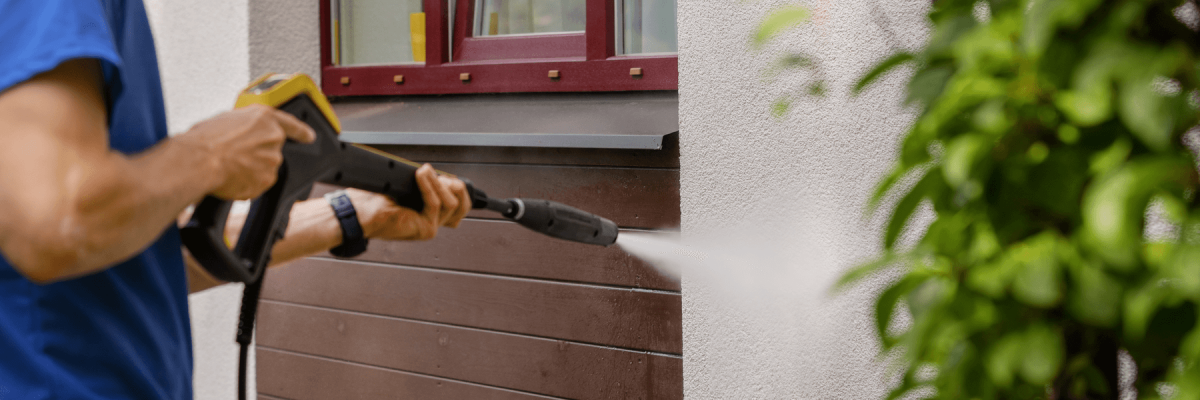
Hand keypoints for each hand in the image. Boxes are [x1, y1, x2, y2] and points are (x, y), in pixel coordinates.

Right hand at [176, 104, 315, 199]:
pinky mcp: (267, 180)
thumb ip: (245, 126)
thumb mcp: (227, 119)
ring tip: (228, 166)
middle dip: (256, 155)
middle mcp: (274, 139)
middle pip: (271, 150)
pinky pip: (257, 184)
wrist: (200, 161)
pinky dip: (246, 184)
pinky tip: (230, 177)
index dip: (301, 132)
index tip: (309, 136)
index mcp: (265, 119)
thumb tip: (244, 135)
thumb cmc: (206, 139)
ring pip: (264, 168)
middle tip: (233, 155)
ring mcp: (272, 161)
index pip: (291, 124)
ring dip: (250, 170)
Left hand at [349, 164, 471, 240]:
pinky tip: (421, 176)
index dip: (459, 188)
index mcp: (429, 213)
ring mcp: (430, 228)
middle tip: (440, 175)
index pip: (460, 204)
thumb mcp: (405, 186)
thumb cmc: (374, 200)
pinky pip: (435, 204)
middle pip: (463, 206)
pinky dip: (428, 186)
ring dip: (438, 183)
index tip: (449, 176)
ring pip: (450, 203)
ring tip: (424, 172)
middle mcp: (433, 222)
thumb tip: (438, 172)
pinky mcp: (425, 230)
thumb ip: (425, 183)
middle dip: (456, 186)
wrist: (359, 212)